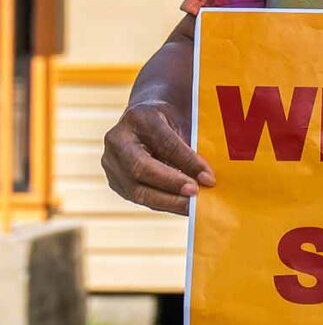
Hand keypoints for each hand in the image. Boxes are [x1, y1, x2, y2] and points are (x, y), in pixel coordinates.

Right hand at [102, 101, 214, 216]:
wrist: (146, 122)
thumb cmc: (172, 121)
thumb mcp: (183, 122)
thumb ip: (192, 146)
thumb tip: (206, 178)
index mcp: (139, 118)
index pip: (164, 142)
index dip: (187, 162)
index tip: (208, 178)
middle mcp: (117, 140)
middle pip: (140, 168)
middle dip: (171, 184)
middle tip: (196, 193)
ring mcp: (111, 162)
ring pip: (136, 189)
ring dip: (167, 201)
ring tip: (192, 206)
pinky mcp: (115, 181)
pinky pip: (139, 197)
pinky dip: (163, 203)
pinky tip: (183, 206)